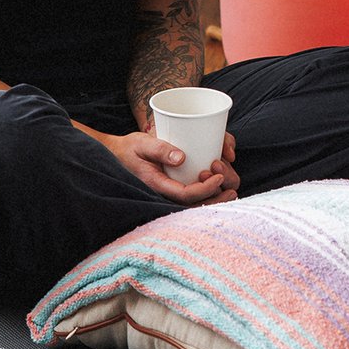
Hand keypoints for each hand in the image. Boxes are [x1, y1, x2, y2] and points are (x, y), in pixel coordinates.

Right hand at [115, 127, 239, 205]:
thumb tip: (181, 157)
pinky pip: (196, 195)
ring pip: (198, 202)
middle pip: (196, 204)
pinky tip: (222, 180)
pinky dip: (211, 191)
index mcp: (158, 185)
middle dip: (216, 196)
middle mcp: (167, 192)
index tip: (217, 176)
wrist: (118, 155)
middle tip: (230, 185)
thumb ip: (159, 149)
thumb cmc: (129, 148)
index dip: (205, 189)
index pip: (185, 195)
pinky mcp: (176, 185)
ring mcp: (172, 190)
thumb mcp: (141, 144)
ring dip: (217, 194)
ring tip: (228, 183)